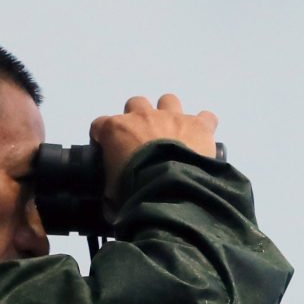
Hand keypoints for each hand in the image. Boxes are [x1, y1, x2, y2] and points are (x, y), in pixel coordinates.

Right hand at [90, 94, 219, 200]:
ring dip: (169, 115)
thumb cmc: (134, 192)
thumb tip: (112, 202)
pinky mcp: (198, 124)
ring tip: (173, 135)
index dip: (103, 137)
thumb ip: (111, 191)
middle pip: (135, 104)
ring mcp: (172, 117)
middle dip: (138, 119)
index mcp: (116, 130)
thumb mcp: (113, 195)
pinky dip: (203, 126)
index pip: (99, 125)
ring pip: (168, 101)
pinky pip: (205, 117)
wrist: (170, 190)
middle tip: (143, 141)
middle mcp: (142, 116)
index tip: (108, 151)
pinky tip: (202, 139)